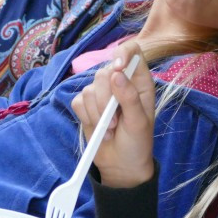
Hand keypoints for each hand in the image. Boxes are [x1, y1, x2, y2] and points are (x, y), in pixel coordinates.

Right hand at [71, 41, 154, 187]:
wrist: (121, 165)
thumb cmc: (137, 143)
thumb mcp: (139, 122)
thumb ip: (129, 98)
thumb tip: (116, 74)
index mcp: (139, 82)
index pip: (132, 51)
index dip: (123, 53)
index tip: (117, 68)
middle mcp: (120, 83)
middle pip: (104, 72)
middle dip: (106, 99)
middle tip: (115, 121)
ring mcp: (101, 94)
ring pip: (89, 88)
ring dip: (97, 114)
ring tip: (110, 129)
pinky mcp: (86, 105)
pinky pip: (78, 101)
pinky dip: (87, 117)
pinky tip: (99, 129)